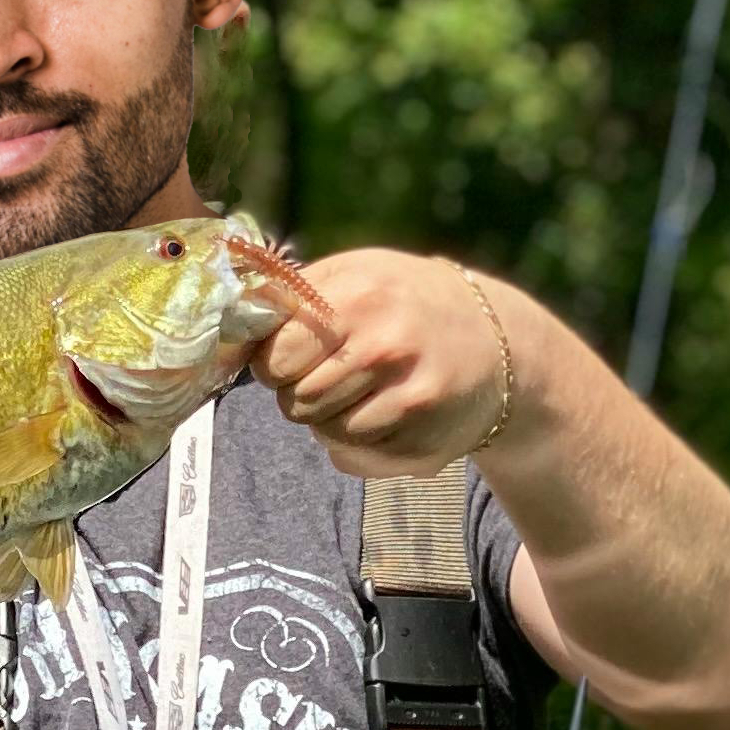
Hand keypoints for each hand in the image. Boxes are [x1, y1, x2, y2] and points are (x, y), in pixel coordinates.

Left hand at [248, 247, 510, 477]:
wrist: (498, 345)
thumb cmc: (407, 303)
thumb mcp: (358, 272)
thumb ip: (293, 292)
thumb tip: (231, 316)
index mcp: (359, 296)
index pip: (273, 355)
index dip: (275, 361)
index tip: (294, 355)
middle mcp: (385, 346)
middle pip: (293, 400)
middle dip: (301, 392)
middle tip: (335, 374)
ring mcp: (407, 400)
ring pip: (322, 432)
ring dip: (329, 418)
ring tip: (365, 391)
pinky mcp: (420, 445)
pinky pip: (351, 456)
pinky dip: (355, 441)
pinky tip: (386, 413)